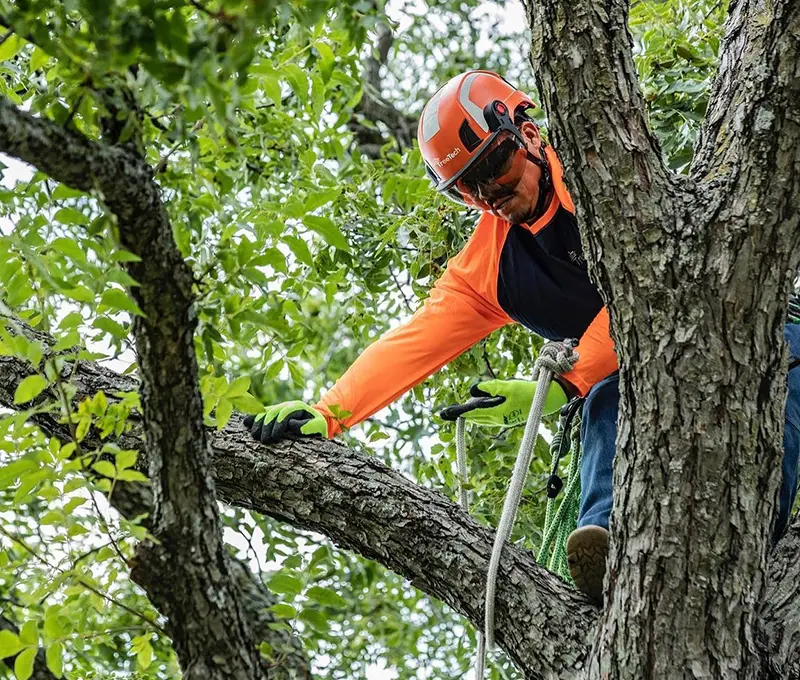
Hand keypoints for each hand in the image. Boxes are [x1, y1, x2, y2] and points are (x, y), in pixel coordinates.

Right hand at [243, 400, 328, 442]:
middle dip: (267, 425)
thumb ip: (309, 426)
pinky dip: (253, 418)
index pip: (286, 411)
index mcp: (298, 407)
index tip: (275, 436)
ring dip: (258, 423)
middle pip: (273, 412)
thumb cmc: (318, 427)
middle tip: (265, 440)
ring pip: (264, 412)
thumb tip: (291, 425)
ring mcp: (278, 409)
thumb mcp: (318, 426)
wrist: (315, 424)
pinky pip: (260, 414)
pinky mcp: (272, 414)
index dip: (279, 423)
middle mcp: (286, 405)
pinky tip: (246, 423)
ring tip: (255, 436)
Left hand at [440, 379, 567, 426]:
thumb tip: (473, 390)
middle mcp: (499, 419)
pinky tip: (480, 410)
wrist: (546, 400)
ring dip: (473, 415)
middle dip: (464, 414)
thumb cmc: (527, 392)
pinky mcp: (508, 418)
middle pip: (476, 418)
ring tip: (462, 411)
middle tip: (450, 412)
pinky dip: (482, 414)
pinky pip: (490, 418)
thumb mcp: (508, 386)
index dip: (460, 412)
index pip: (474, 413)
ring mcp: (504, 420)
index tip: (448, 413)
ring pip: (483, 419)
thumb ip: (490, 387)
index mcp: (497, 413)